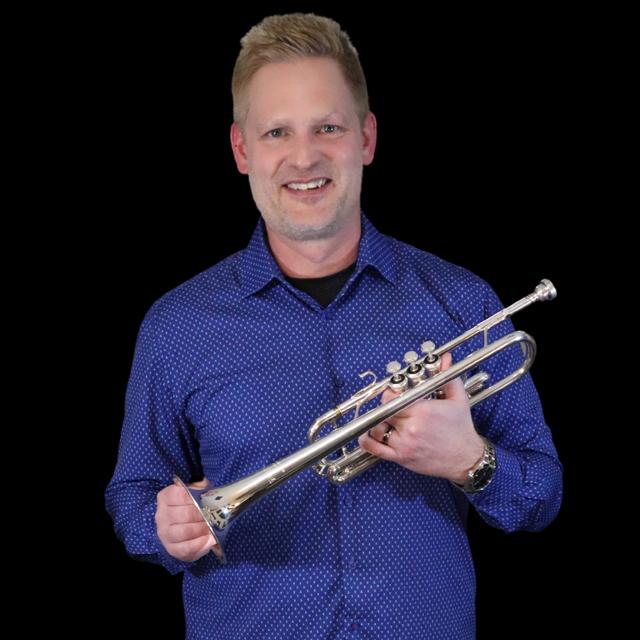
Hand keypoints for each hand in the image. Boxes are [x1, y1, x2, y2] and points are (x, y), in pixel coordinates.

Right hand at [155, 478, 221, 561]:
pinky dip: (200, 545)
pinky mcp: (171, 548)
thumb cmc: (192, 506)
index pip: (179, 495)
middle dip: (202, 516)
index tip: (206, 502)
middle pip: (183, 515)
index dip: (195, 498)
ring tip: (212, 528)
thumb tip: (203, 482)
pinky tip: (209, 540)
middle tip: (213, 517)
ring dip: (201, 530)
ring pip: (183, 532)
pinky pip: (185, 548)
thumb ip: (199, 485)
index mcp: (166, 497)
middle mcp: (161, 515)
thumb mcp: (196, 491)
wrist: (186, 526)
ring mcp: (164, 533)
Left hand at [358, 353, 483, 482]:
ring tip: (383, 418)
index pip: (392, 398)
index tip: (393, 393)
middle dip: (385, 407)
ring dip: (377, 422)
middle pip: (384, 411)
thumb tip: (445, 358)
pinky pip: (376, 449)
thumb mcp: (458, 399)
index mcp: (422, 410)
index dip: (389, 394)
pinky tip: (367, 435)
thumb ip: (447, 377)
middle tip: (389, 405)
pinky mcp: (401, 458)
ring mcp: (404, 444)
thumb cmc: (461, 428)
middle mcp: (411, 427)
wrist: (466, 459)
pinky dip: (367, 441)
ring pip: (377, 428)